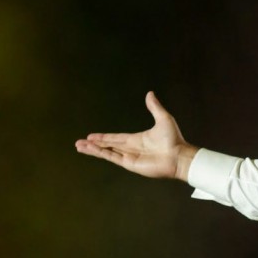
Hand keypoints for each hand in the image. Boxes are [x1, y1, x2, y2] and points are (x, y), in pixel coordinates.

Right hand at [75, 91, 197, 180]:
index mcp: (136, 139)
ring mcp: (130, 157)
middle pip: (108, 145)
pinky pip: (112, 157)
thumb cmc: (174, 139)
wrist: (179, 155)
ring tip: (79, 146)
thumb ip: (154, 107)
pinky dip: (101, 153)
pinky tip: (91, 149)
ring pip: (106, 152)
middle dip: (94, 144)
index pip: (116, 138)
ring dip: (93, 149)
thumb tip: (150, 93)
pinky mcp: (130, 164)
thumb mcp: (163, 118)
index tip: (92, 136)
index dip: (103, 137)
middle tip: (79, 143)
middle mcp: (131, 149)